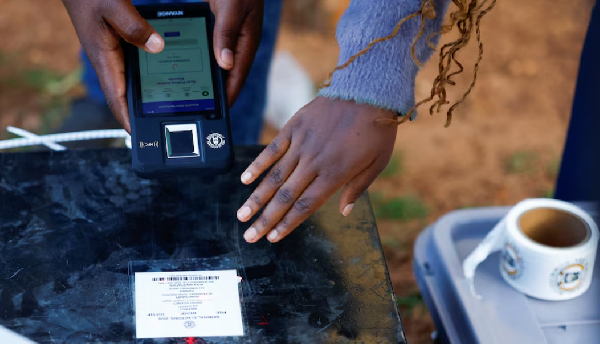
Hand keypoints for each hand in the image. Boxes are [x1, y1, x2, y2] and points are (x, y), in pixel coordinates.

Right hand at [62, 0, 263, 131]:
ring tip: (168, 109)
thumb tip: (157, 47)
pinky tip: (163, 77)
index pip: (117, 98)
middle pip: (126, 96)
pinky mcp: (117, 46)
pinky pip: (133, 67)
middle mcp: (107, 61)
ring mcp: (112, 55)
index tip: (140, 136)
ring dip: (147, 96)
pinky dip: (148, 75)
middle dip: (142, 113)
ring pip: (131, 83)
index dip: (128, 119)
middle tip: (164, 126)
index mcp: (104, 58)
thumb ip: (134, 26)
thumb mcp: (113, 5)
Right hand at [237, 97, 397, 242]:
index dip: (287, 224)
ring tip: (242, 215)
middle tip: (249, 236)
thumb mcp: (378, 163)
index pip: (305, 206)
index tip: (273, 238)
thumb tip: (344, 211)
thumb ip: (358, 188)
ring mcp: (302, 144)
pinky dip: (258, 165)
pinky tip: (245, 180)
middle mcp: (314, 162)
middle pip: (285, 197)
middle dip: (265, 219)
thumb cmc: (377, 130)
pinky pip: (273, 149)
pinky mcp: (295, 127)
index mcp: (334, 174)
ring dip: (256, 198)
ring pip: (274, 177)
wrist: (369, 91)